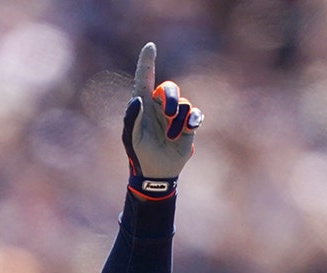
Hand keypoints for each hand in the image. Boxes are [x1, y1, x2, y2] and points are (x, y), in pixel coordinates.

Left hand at [122, 43, 202, 199]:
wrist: (157, 172)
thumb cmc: (139, 153)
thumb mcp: (131, 137)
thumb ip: (132, 118)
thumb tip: (139, 99)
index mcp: (142, 105)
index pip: (144, 78)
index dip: (147, 62)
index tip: (150, 46)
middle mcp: (158, 106)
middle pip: (168, 87)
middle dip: (170, 97)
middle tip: (167, 113)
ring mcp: (174, 115)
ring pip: (183, 103)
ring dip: (178, 121)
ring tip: (171, 137)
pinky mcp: (188, 125)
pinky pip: (195, 114)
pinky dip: (192, 120)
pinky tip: (188, 129)